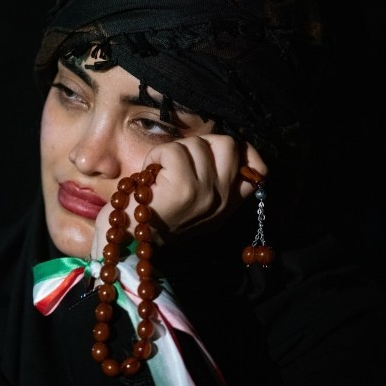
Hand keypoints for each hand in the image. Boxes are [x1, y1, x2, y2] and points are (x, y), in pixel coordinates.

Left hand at [91, 135, 267, 256]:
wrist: (129, 242)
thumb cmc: (155, 217)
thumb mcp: (195, 204)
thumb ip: (213, 180)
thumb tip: (219, 146)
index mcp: (228, 205)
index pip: (256, 169)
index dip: (244, 152)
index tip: (221, 153)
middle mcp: (223, 199)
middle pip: (229, 144)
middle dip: (201, 143)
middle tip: (181, 161)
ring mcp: (206, 192)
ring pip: (197, 144)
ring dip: (173, 151)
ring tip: (161, 173)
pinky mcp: (184, 188)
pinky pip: (173, 151)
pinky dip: (156, 157)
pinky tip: (150, 176)